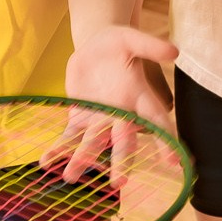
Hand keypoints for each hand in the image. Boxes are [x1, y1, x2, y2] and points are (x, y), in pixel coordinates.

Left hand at [57, 24, 178, 181]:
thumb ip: (149, 45)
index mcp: (138, 97)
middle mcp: (120, 115)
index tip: (175, 162)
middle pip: (123, 141)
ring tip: (70, 176)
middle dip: (121, 160)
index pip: (156, 121)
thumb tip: (175, 51)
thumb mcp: (131, 38)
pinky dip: (58, 149)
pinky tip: (46, 161)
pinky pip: (69, 137)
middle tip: (120, 182)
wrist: (92, 47)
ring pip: (92, 144)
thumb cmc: (117, 42)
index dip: (166, 140)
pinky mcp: (78, 119)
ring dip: (82, 159)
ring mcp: (98, 120)